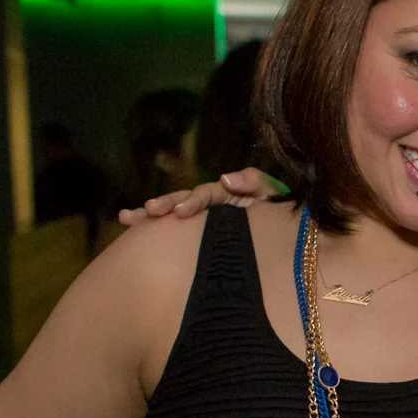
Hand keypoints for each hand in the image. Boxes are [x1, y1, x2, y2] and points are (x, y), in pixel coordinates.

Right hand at [116, 168, 284, 225]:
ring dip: (150, 216)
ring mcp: (204, 221)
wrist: (289, 240)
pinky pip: (174, 234)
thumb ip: (253, 182)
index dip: (193, 202)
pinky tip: (130, 228)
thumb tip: (225, 177)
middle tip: (147, 212)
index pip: (206, 195)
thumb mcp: (272, 195)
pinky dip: (153, 232)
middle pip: (182, 202)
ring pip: (173, 216)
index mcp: (227, 195)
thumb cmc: (278, 214)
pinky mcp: (198, 238)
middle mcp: (211, 205)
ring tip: (128, 218)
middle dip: (164, 205)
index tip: (181, 213)